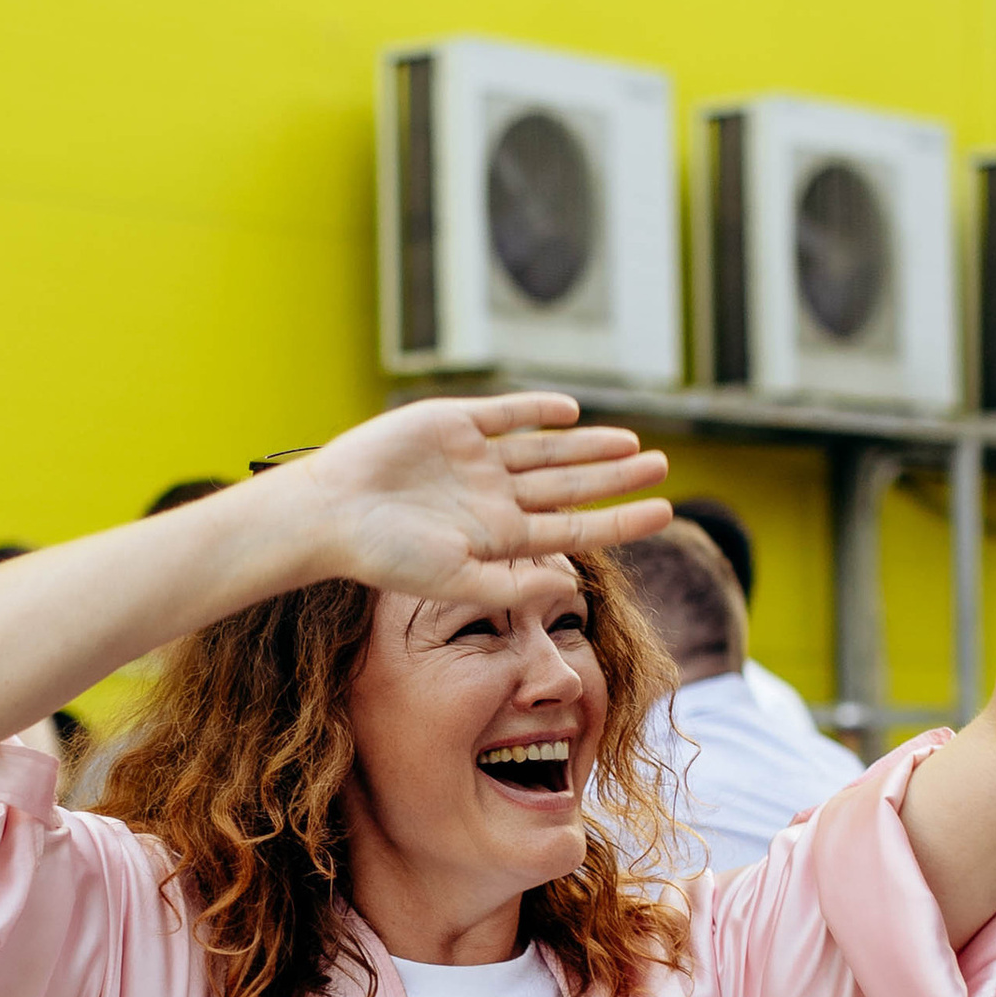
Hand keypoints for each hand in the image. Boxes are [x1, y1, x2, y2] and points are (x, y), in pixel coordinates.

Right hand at [281, 392, 669, 608]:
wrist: (330, 513)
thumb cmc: (386, 556)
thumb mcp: (458, 580)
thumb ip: (515, 585)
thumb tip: (569, 584)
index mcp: (498, 538)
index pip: (574, 527)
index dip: (620, 520)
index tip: (665, 512)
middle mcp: (493, 498)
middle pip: (569, 485)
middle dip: (616, 478)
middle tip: (663, 466)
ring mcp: (474, 460)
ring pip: (547, 450)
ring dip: (589, 446)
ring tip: (633, 443)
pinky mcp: (451, 423)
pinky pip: (505, 415)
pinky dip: (538, 411)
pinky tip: (572, 413)